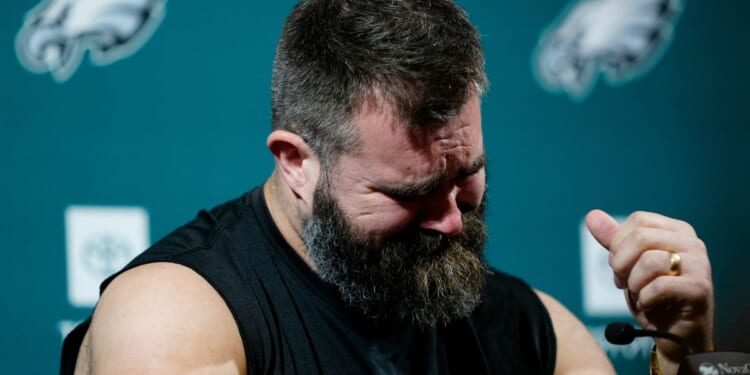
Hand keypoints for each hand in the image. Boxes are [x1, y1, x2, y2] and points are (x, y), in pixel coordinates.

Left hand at [585, 209, 713, 372]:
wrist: (675, 335)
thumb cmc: (654, 297)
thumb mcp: (629, 266)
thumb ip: (613, 241)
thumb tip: (592, 215)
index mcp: (676, 230)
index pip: (637, 221)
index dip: (618, 245)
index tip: (619, 267)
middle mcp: (692, 242)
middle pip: (640, 238)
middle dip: (622, 264)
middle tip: (624, 283)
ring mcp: (699, 264)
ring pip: (649, 261)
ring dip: (634, 284)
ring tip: (641, 295)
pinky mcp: (700, 288)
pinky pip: (658, 286)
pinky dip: (645, 299)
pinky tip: (652, 306)